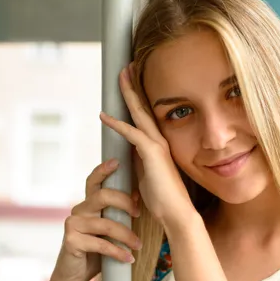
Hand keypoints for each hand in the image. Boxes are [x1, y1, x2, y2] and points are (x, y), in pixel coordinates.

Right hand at [48, 159, 141, 280]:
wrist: (74, 277)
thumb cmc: (95, 252)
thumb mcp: (107, 229)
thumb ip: (115, 214)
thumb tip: (138, 196)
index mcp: (88, 205)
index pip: (94, 181)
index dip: (103, 169)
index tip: (118, 161)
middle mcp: (78, 211)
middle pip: (102, 196)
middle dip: (124, 203)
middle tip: (138, 213)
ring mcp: (73, 225)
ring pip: (105, 223)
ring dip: (126, 235)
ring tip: (138, 245)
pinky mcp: (71, 241)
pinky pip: (100, 244)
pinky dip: (117, 252)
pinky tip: (128, 258)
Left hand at [99, 65, 196, 227]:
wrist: (175, 213)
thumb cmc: (162, 198)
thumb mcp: (146, 175)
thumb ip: (138, 161)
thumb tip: (127, 154)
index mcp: (158, 145)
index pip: (145, 116)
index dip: (136, 98)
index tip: (129, 82)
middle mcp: (159, 140)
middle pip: (143, 107)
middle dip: (134, 87)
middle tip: (126, 67)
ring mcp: (157, 145)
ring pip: (140, 113)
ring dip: (129, 94)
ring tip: (121, 76)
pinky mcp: (152, 153)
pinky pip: (131, 133)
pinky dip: (117, 124)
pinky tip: (104, 116)